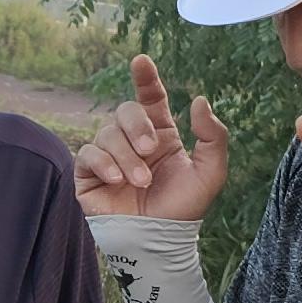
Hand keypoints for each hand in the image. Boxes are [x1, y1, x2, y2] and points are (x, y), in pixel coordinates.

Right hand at [74, 56, 229, 223]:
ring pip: (107, 132)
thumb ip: (213, 135)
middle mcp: (132, 141)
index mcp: (160, 134)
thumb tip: (198, 99)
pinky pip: (88, 154)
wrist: (158, 241)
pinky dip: (103, 163)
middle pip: (125, 111)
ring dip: (126, 155)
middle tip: (150, 149)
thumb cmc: (185, 209)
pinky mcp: (89, 175)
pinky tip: (117, 180)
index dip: (145, 78)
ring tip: (140, 181)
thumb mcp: (211, 172)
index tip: (141, 61)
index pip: (150, 98)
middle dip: (137, 125)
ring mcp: (109, 157)